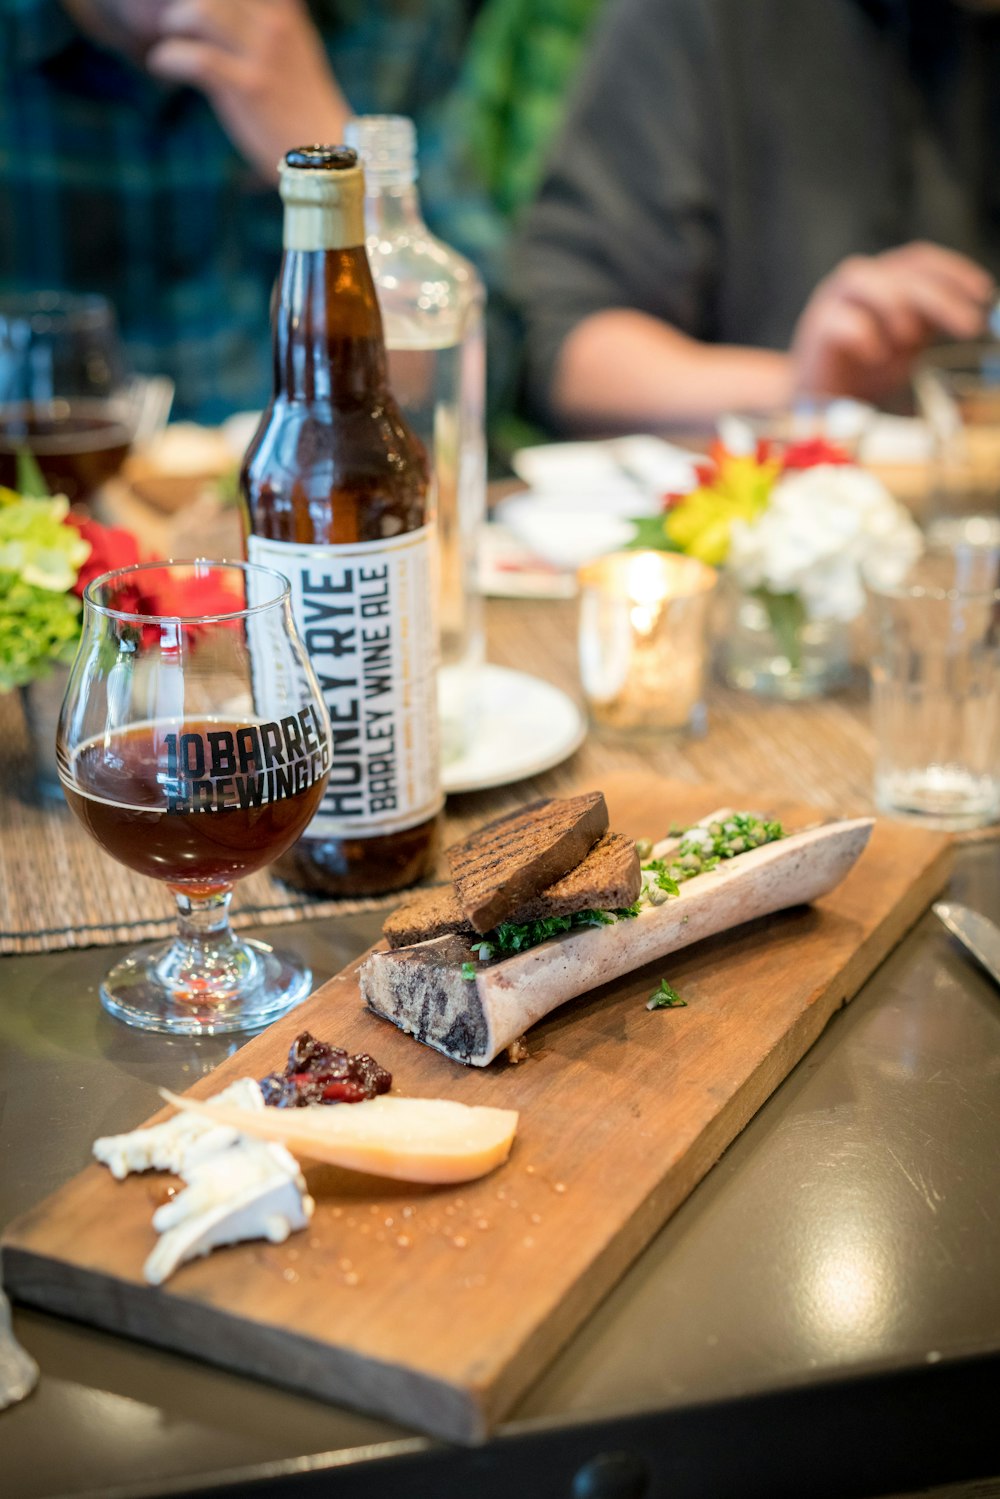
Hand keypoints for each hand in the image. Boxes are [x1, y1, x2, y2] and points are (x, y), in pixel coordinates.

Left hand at [146, 0, 350, 181]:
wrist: (326, 155)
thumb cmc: (304, 110)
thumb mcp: (296, 52)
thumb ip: (269, 27)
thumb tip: (232, 16)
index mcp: (286, 15)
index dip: (212, 1)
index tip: (201, 10)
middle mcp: (276, 28)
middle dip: (188, 5)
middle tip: (176, 21)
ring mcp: (262, 57)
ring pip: (202, 12)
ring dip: (175, 22)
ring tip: (169, 36)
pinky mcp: (248, 88)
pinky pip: (196, 59)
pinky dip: (169, 58)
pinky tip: (161, 65)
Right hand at [790, 242, 993, 402]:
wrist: (820, 400)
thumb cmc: (864, 369)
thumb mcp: (907, 344)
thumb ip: (930, 324)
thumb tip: (970, 313)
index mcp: (882, 279)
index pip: (920, 260)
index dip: (954, 271)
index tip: (982, 293)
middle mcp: (857, 282)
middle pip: (901, 272)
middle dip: (941, 298)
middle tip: (969, 325)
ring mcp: (831, 301)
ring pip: (865, 280)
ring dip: (896, 308)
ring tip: (906, 341)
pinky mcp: (815, 328)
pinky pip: (841, 320)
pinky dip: (865, 336)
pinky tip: (875, 356)